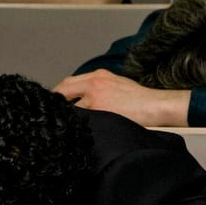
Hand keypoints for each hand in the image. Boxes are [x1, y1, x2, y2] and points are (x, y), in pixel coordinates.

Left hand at [54, 69, 189, 125]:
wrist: (154, 105)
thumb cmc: (141, 99)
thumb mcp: (119, 83)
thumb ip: (100, 87)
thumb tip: (85, 99)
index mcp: (99, 75)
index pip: (69, 82)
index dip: (59, 94)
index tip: (55, 103)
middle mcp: (94, 82)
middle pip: (64, 89)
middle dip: (56, 102)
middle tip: (51, 114)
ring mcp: (95, 95)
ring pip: (71, 106)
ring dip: (68, 115)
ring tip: (65, 125)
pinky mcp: (100, 108)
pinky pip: (82, 117)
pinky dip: (79, 123)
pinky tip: (78, 129)